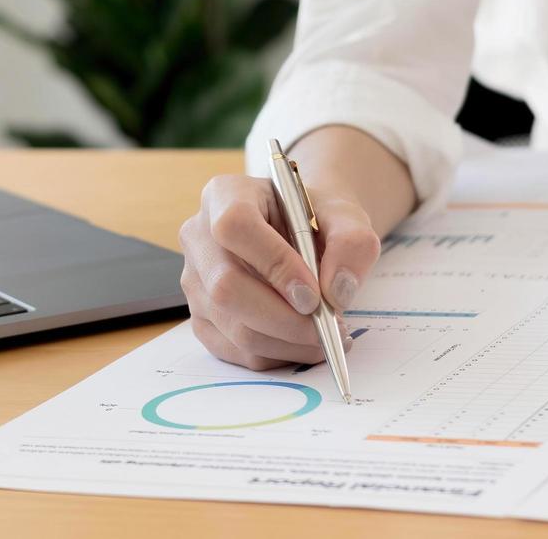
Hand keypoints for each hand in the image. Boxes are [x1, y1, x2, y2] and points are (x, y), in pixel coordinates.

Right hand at [178, 174, 379, 369]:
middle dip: (283, 318)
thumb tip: (335, 291)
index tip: (313, 293)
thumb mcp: (346, 216)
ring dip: (286, 342)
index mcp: (226, 194)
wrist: (301, 234)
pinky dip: (275, 354)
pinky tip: (302, 342)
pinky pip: (234, 349)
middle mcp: (199, 236)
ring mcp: (195, 280)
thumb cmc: (316, 220)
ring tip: (326, 336)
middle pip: (225, 286)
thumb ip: (351, 244)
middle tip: (327, 327)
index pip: (235, 226)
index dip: (274, 264)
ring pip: (232, 326)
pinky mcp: (202, 316)